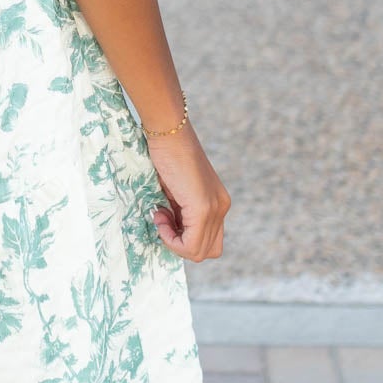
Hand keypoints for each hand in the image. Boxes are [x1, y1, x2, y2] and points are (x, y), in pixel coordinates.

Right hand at [145, 122, 229, 262]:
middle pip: (208, 250)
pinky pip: (191, 245)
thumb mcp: (176, 189)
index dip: (183, 237)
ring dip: (175, 243)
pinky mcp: (203, 208)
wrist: (169, 130)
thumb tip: (171, 229)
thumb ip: (179, 209)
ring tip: (160, 216)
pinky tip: (160, 216)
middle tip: (162, 219)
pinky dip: (171, 240)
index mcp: (218, 202)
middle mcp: (222, 207)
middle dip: (180, 244)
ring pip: (200, 252)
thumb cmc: (167, 153)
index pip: (208, 239)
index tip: (164, 215)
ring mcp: (215, 208)